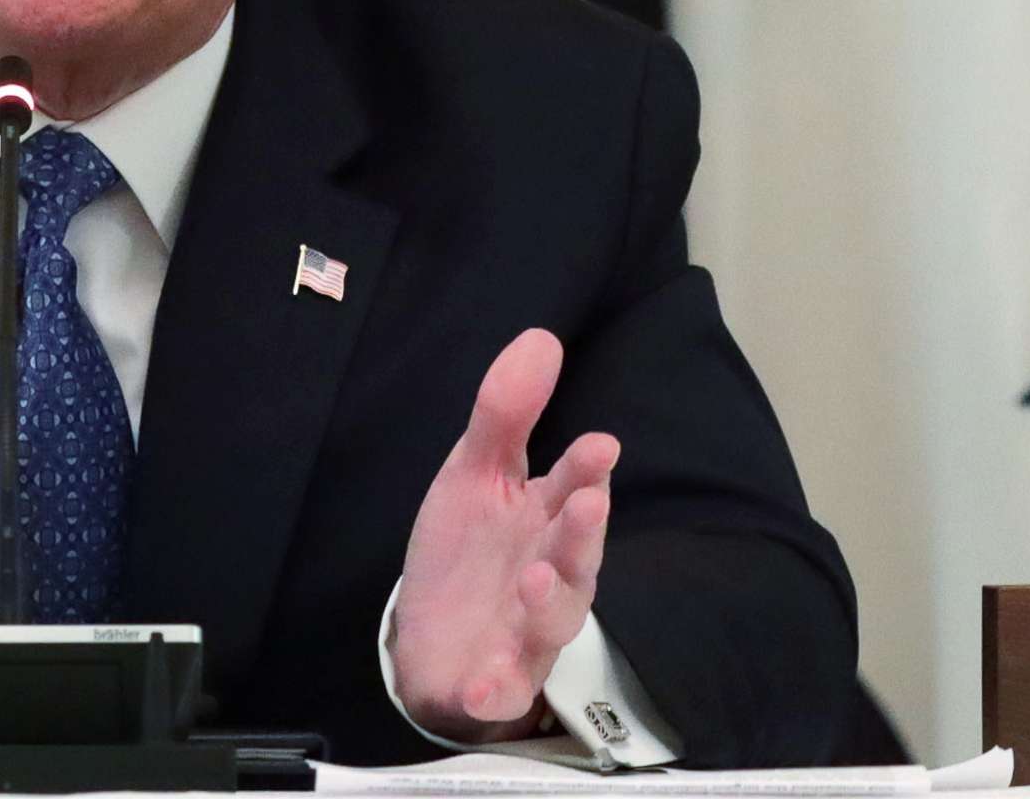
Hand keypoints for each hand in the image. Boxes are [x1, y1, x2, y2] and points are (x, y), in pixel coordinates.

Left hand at [390, 329, 617, 741]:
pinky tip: (484, 685)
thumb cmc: (469, 553)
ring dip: (548, 604)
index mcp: (543, 521)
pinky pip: (502, 692)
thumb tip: (541, 336)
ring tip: (534, 580)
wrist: (430, 639)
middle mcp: (546, 576)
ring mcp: (524, 633)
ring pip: (550, 623)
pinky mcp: (493, 682)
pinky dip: (496, 691)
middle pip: (575, 557)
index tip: (599, 445)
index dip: (586, 470)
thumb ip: (506, 413)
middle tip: (586, 501)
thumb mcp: (475, 474)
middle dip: (582, 532)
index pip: (573, 490)